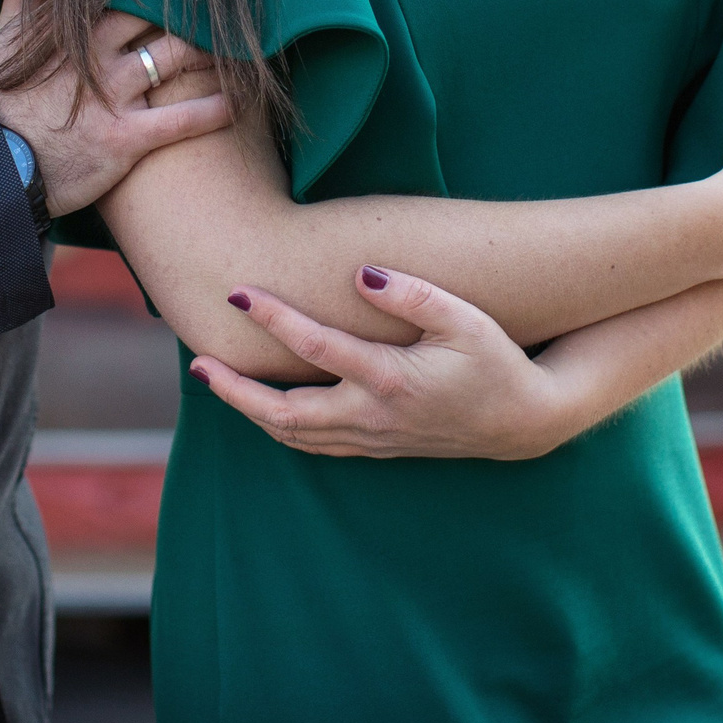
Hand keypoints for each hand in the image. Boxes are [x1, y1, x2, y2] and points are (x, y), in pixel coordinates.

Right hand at [0, 0, 231, 215]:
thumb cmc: (4, 106)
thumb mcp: (3, 44)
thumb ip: (22, 0)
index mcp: (71, 27)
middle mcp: (96, 53)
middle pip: (158, 16)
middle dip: (192, 9)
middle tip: (224, 2)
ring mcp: (113, 94)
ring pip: (177, 58)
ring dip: (211, 51)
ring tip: (239, 46)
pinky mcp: (126, 136)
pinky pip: (182, 119)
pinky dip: (215, 109)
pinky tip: (240, 101)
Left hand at [189, 266, 569, 460]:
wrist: (524, 421)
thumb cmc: (496, 361)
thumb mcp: (464, 320)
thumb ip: (412, 294)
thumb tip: (360, 273)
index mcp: (389, 380)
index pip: (315, 347)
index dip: (272, 319)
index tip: (238, 293)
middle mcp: (372, 416)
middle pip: (284, 412)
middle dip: (236, 389)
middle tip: (198, 361)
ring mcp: (372, 439)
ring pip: (294, 435)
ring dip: (249, 410)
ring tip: (215, 381)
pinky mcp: (377, 449)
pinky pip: (314, 445)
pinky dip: (279, 428)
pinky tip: (262, 408)